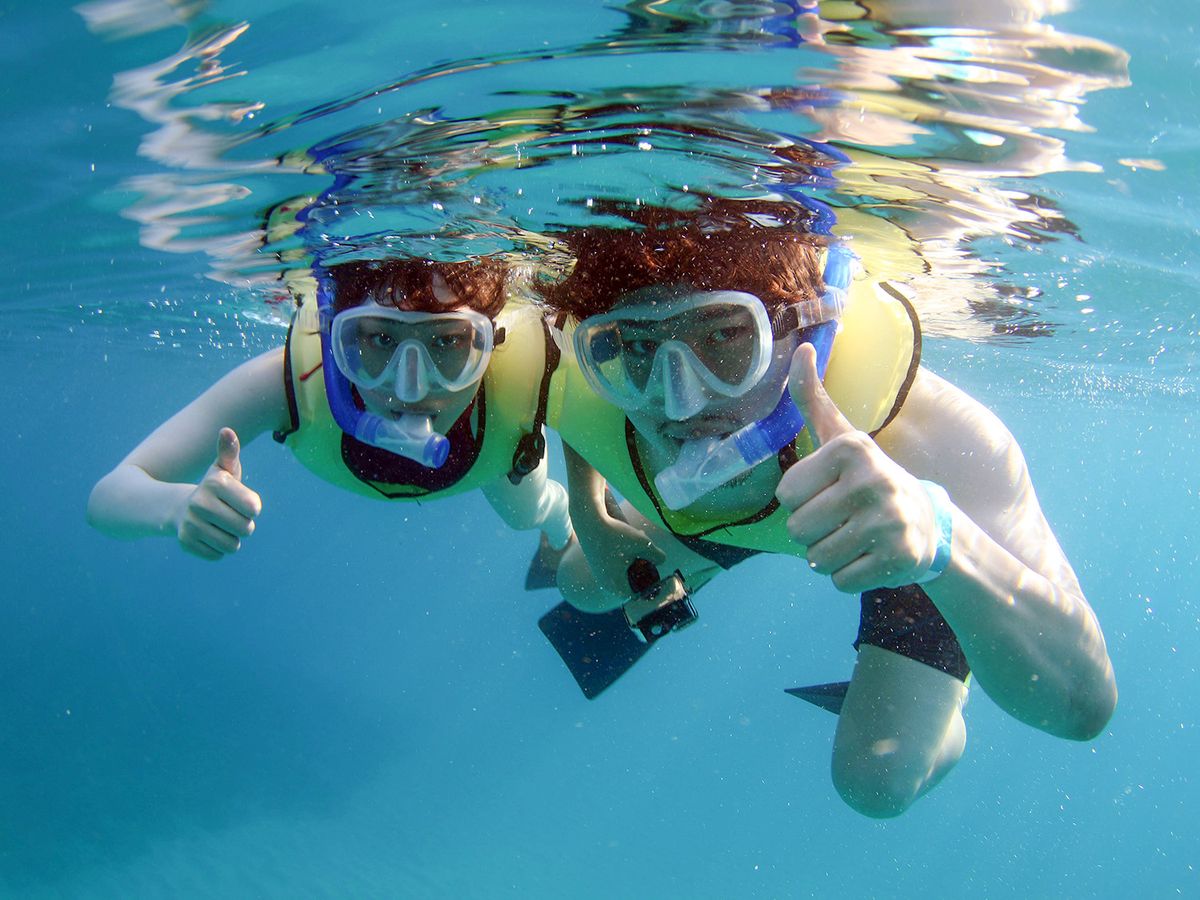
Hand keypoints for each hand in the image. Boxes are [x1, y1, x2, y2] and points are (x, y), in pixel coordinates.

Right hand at [175, 428, 262, 560]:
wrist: (178, 508)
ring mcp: (190, 524)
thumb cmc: (214, 488)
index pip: (254, 508)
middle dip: (243, 525)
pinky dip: (216, 548)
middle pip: (246, 529)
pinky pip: (218, 555)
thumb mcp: (223, 470)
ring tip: (219, 525)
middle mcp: (199, 504)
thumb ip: (229, 451)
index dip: (252, 507)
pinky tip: (207, 534)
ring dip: (231, 538)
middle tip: (229, 515)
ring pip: (232, 545)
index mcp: (215, 484)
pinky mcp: (186, 543)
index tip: (241, 501)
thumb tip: (226, 430)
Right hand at [571, 499, 667, 598]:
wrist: (589, 520)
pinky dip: (624, 554)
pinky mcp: (598, 562)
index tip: (655, 571)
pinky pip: (616, 564)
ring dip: (634, 559)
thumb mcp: (643, 543)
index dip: (648, 586)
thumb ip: (657, 555)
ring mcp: (601, 573)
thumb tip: (662, 561)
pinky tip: (629, 538)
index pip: (637, 595)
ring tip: (640, 542)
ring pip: (624, 571)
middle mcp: (606, 583)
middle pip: (632, 582)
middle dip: (642, 569)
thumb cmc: (615, 534)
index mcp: (616, 585)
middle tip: (649, 556)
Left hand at [774, 344, 939, 592]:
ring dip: (828, 555)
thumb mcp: (843, 436)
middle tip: (843, 518)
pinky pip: (840, 581)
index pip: (785, 494)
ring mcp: (888, 522)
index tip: (830, 491)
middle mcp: (873, 481)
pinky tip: (870, 556)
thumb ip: (814, 399)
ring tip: (855, 536)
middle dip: (813, 531)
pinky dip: (849, 576)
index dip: (801, 499)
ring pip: (816, 558)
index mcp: (851, 448)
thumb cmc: (869, 478)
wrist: (931, 524)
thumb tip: (800, 350)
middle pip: (797, 529)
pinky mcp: (898, 559)